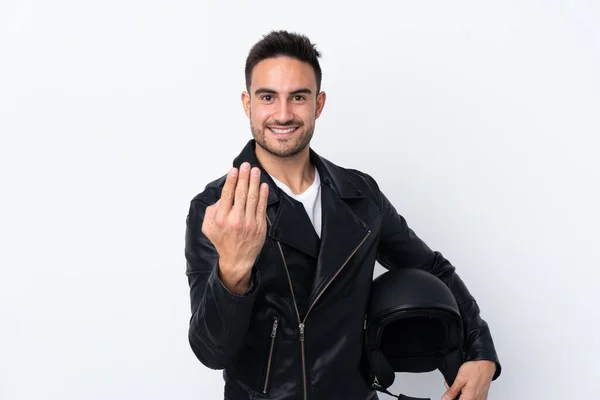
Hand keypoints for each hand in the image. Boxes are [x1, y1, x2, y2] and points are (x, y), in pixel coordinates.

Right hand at [202, 162, 268, 293]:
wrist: (237, 259)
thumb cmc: (222, 240)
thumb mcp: (208, 226)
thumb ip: (212, 210)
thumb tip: (223, 197)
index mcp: (222, 218)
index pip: (228, 195)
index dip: (232, 181)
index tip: (235, 170)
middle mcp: (236, 219)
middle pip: (241, 193)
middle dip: (244, 177)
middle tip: (246, 166)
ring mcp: (249, 223)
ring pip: (253, 198)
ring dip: (254, 183)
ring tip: (256, 171)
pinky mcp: (260, 226)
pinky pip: (261, 207)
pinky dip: (263, 195)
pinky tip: (263, 186)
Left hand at [442, 360, 495, 399]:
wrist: (486, 364)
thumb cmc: (474, 369)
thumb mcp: (459, 379)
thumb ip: (452, 391)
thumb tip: (445, 398)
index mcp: (469, 398)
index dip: (449, 398)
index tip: (448, 393)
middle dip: (454, 395)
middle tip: (451, 387)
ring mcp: (480, 398)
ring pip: (466, 399)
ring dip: (460, 394)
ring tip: (458, 385)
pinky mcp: (482, 396)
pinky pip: (472, 397)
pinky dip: (466, 393)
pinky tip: (464, 387)